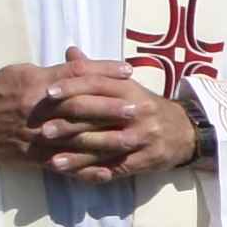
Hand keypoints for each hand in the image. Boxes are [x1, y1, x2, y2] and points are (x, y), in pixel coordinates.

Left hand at [0, 56, 200, 184]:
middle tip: (42, 130)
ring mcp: (144, 136)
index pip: (99, 84)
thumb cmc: (144, 106)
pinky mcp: (146, 158)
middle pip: (100, 116)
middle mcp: (139, 111)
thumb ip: (96, 72)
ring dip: (78, 153)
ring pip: (106, 145)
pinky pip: (116, 166)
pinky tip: (74, 174)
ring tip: (52, 158)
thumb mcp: (125, 86)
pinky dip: (93, 171)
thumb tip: (70, 52)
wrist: (184, 131)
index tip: (48, 93)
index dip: (73, 87)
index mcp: (130, 89)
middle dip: (70, 124)